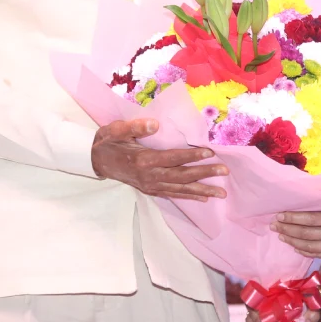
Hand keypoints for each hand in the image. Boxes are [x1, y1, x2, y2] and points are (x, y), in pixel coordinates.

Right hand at [90, 118, 228, 200]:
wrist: (95, 160)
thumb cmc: (107, 141)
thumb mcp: (116, 130)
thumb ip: (135, 127)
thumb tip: (155, 124)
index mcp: (143, 159)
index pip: (172, 158)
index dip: (191, 156)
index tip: (210, 153)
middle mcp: (148, 176)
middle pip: (181, 176)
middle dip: (204, 174)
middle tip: (224, 172)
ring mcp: (149, 185)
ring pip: (180, 189)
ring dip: (201, 190)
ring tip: (221, 192)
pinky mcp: (149, 189)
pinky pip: (172, 194)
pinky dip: (189, 196)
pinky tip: (203, 198)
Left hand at [273, 183, 320, 258]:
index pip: (312, 219)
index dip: (294, 218)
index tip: (281, 214)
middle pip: (306, 234)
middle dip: (288, 229)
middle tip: (274, 224)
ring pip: (309, 246)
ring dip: (292, 241)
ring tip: (280, 235)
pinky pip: (318, 254)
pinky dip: (304, 251)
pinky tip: (294, 246)